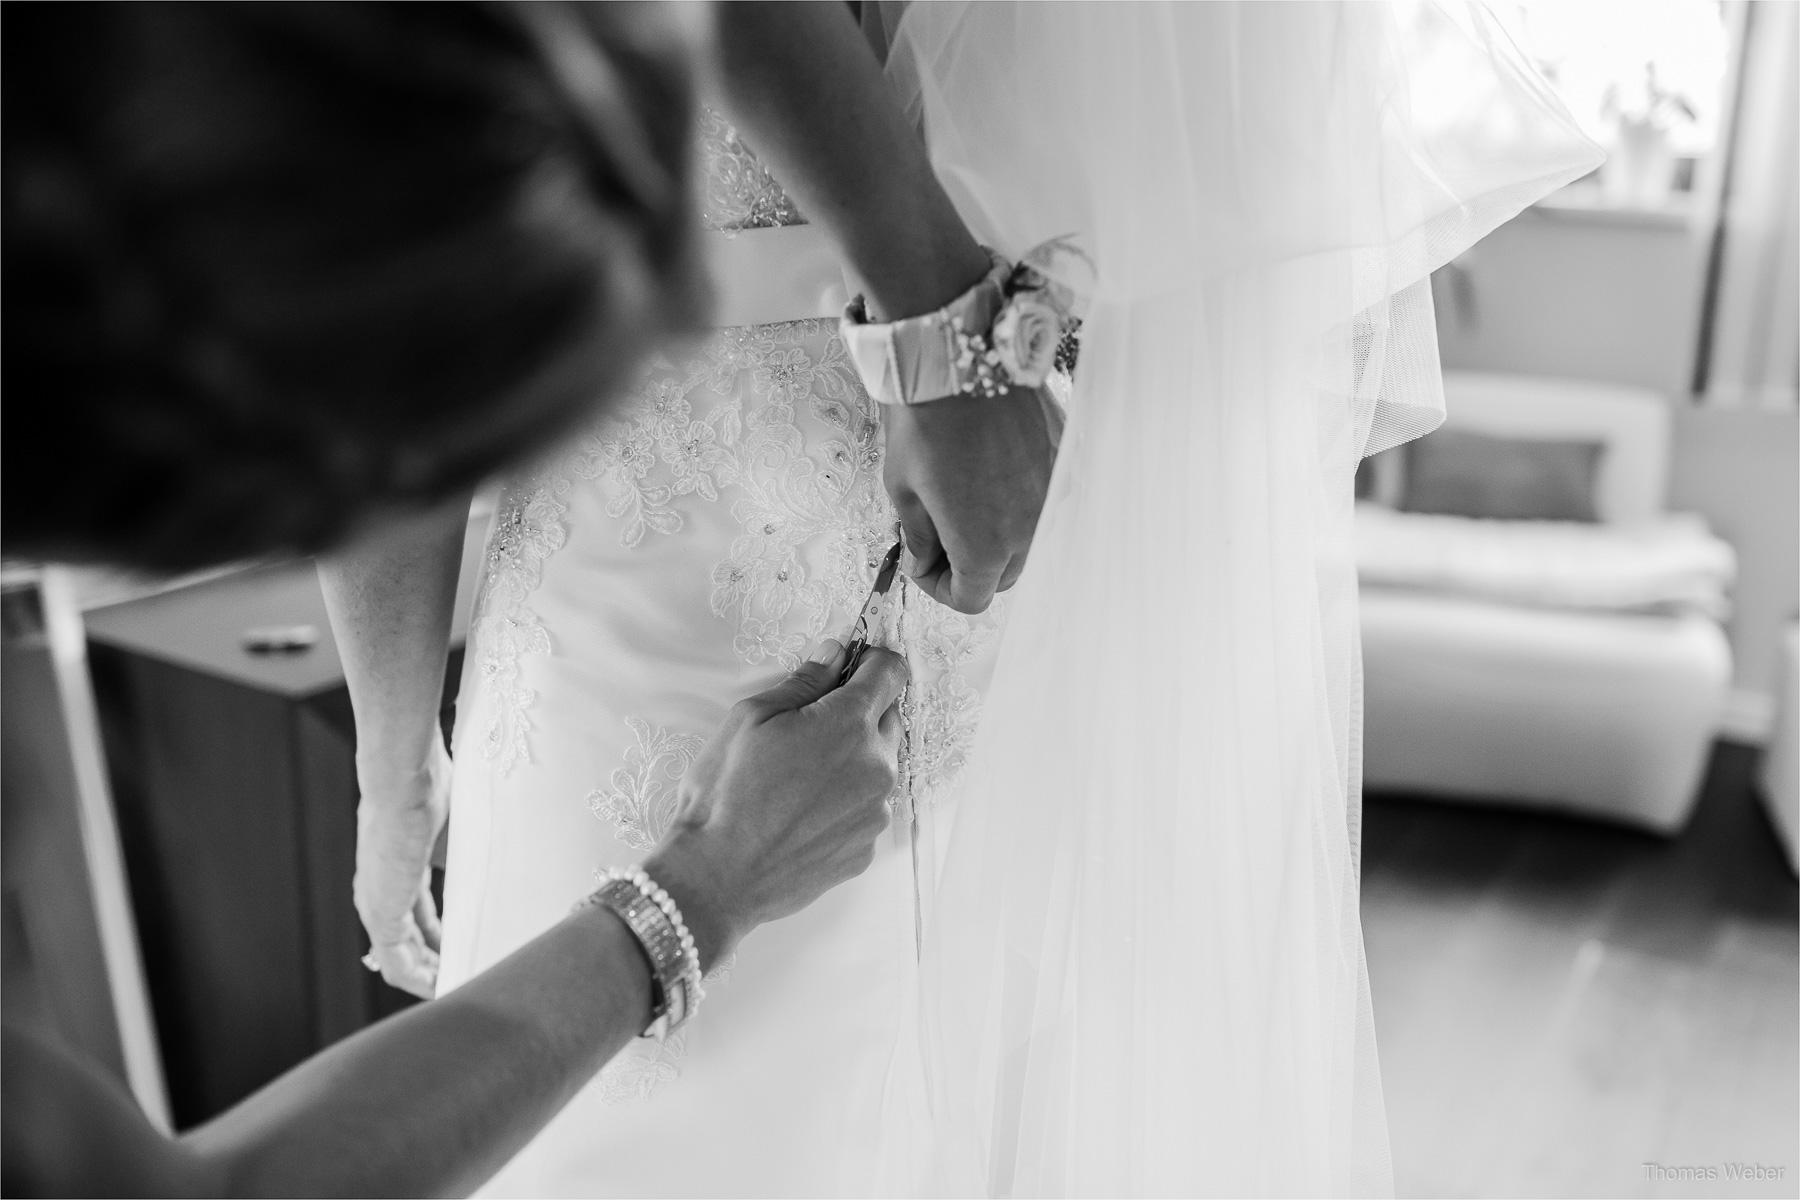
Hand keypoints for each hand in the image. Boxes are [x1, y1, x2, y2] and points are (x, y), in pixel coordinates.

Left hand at [353, 733, 451, 998]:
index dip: (443, 942)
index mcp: (396, 874)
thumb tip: (491, 875)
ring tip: (463, 988)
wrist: (406, 777)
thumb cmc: (433, 791)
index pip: (417, 921)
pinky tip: (446, 987)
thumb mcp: (453, 833)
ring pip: (402, 960)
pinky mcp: (381, 914)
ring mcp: (377, 906)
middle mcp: (380, 895)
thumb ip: (462, 860)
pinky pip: (398, 963)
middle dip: (440, 965)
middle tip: (471, 976)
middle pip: (410, 946)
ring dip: (431, 978)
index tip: (470, 952)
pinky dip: (421, 980)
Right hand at [643, 640, 908, 970]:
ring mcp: (875, 812)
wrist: (717, 877)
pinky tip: (802, 812)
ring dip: (852, 761)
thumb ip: (804, 682)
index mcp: (850, 724)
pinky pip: (865, 811)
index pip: (890, 673)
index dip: (870, 662)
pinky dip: (844, 804)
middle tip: (810, 726)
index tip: (852, 665)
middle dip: (858, 714)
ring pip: (878, 768)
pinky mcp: (865, 848)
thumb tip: (836, 655)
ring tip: (800, 777)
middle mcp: (877, 766)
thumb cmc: (725, 794)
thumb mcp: (750, 717)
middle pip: (887, 720)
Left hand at [883, 384, 1060, 613]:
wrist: (961, 360)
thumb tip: (923, 559)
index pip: (972, 600)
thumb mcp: (903, 489)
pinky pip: (1042, 500)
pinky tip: (990, 474)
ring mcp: (1050, 496)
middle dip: (969, 565)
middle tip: (937, 536)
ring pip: (1026, 540)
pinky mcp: (1060, 463)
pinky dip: (1018, 500)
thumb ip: (919, 536)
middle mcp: (1027, 530)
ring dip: (996, 535)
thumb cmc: (925, 425)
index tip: (923, 564)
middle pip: (1003, 575)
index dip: (940, 589)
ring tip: (963, 503)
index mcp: (985, 548)